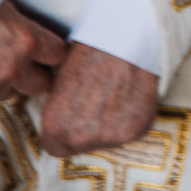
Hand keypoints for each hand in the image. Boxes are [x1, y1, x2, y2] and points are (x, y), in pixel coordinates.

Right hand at [0, 0, 67, 103]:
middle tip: (23, 62)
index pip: (59, 55)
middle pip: (42, 84)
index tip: (48, 50)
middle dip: (35, 74)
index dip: (53, 52)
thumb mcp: (1, 10)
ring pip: (10, 93)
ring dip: (6, 83)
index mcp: (26, 41)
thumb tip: (40, 38)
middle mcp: (12, 68)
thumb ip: (23, 27)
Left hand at [38, 43, 159, 157]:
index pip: (57, 149)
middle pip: (83, 147)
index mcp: (54, 128)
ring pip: (109, 141)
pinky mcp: (136, 130)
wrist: (123, 41)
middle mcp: (79, 139)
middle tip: (100, 104)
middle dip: (90, 131)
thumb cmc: (88, 55)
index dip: (68, 133)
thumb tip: (63, 126)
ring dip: (112, 126)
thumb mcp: (58, 86)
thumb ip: (59, 114)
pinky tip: (131, 97)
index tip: (78, 119)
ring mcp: (109, 138)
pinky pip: (132, 132)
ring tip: (117, 97)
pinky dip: (133, 119)